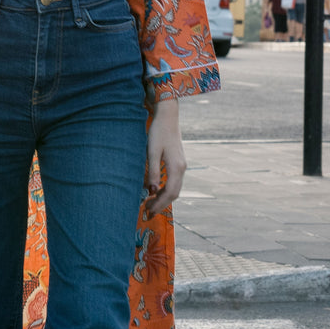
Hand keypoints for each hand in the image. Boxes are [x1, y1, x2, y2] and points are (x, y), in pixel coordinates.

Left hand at [145, 98, 185, 216]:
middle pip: (174, 193)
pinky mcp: (178, 163)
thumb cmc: (158, 132)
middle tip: (148, 212)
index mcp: (176, 167)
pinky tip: (155, 191)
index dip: (159, 203)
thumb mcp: (152, 152)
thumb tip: (151, 190)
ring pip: (175, 188)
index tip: (148, 210)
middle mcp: (182, 168)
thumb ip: (152, 171)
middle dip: (161, 204)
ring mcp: (181, 166)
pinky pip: (174, 182)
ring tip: (149, 203)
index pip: (169, 192)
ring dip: (163, 198)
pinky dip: (165, 190)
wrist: (168, 117)